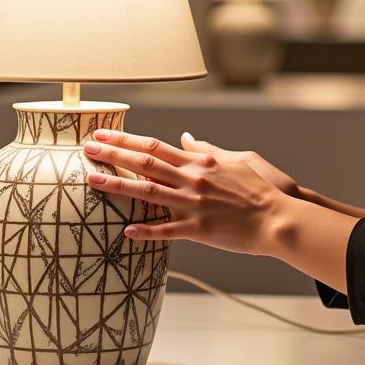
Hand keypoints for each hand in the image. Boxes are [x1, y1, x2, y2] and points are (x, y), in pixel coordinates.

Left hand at [83, 128, 287, 255]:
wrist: (277, 218)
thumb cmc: (259, 189)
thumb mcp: (235, 160)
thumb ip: (207, 149)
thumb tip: (186, 138)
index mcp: (199, 162)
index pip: (155, 145)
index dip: (127, 138)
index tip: (104, 133)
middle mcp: (193, 179)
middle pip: (145, 163)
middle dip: (114, 154)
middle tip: (88, 148)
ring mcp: (194, 204)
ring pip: (149, 193)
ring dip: (119, 186)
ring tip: (93, 181)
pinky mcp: (200, 230)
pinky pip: (167, 231)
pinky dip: (146, 230)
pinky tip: (125, 230)